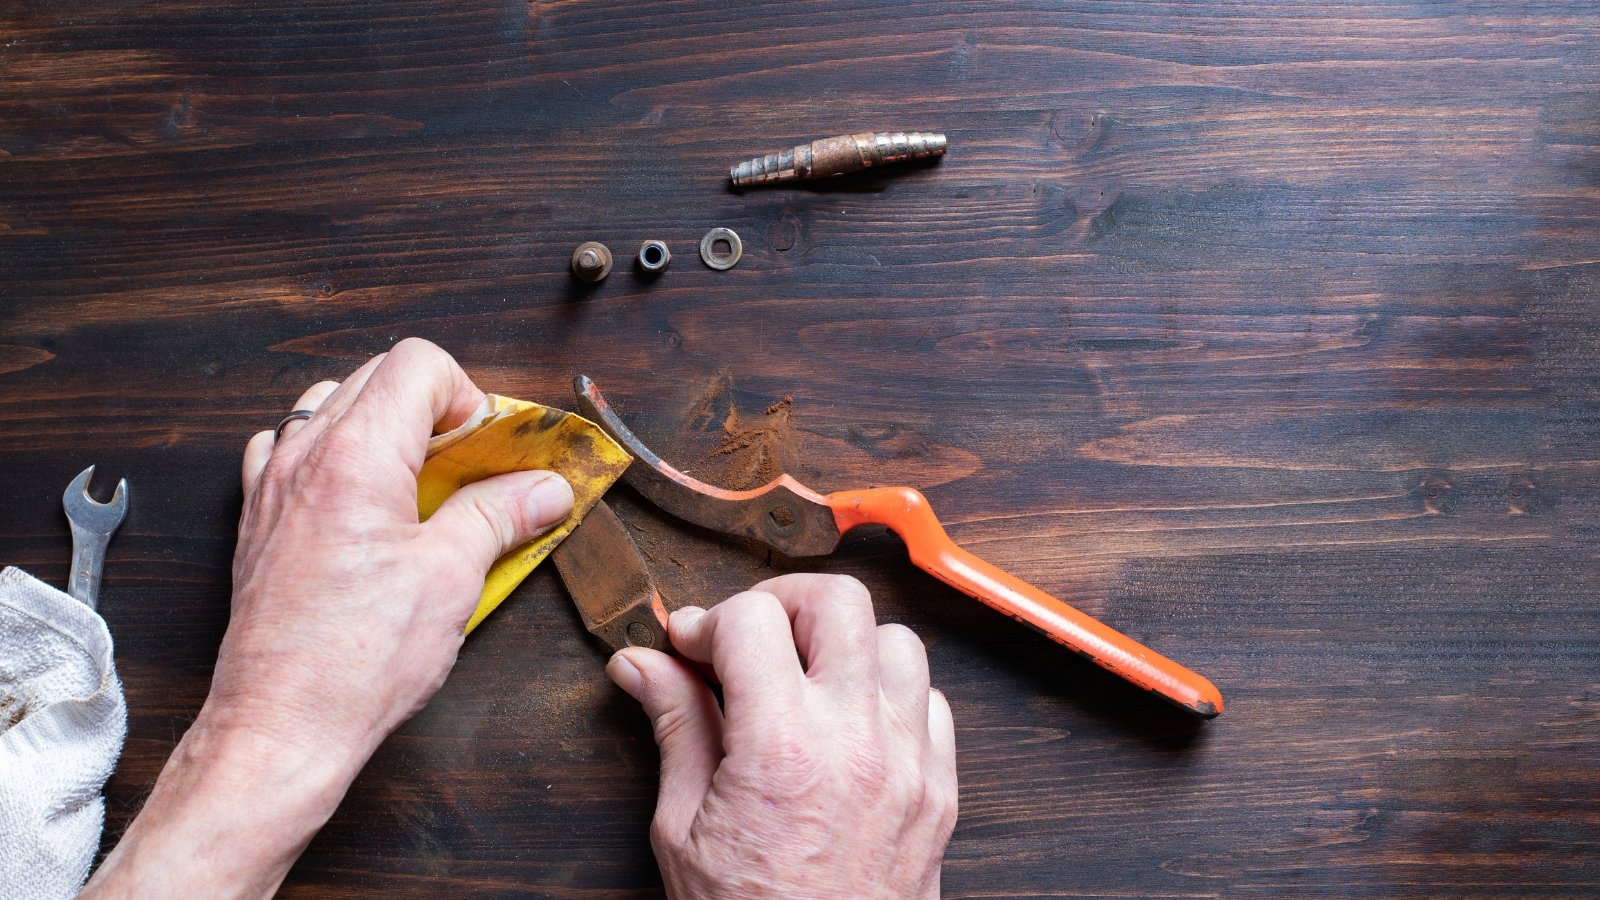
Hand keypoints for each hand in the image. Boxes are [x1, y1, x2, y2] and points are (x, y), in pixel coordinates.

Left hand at [219, 337, 571, 757]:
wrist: (282, 726)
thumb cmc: (357, 660)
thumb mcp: (453, 577)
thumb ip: (501, 514)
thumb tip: (546, 489)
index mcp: (356, 454)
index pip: (417, 364)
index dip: (468, 395)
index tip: (491, 448)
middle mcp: (305, 456)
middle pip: (377, 377)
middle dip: (435, 409)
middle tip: (473, 466)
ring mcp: (273, 486)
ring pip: (333, 407)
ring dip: (384, 427)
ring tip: (420, 483)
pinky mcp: (258, 521)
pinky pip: (292, 451)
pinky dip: (334, 457)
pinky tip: (364, 506)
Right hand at [607, 573, 957, 898]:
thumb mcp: (682, 828)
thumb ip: (674, 728)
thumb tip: (642, 665)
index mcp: (781, 747)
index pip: (748, 621)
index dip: (706, 622)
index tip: (688, 648)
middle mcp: (856, 741)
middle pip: (838, 602)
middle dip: (782, 604)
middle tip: (748, 637)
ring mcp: (909, 762)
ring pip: (898, 641)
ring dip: (846, 644)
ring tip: (803, 678)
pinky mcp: (941, 790)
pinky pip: (933, 702)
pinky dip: (892, 694)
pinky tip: (851, 721)